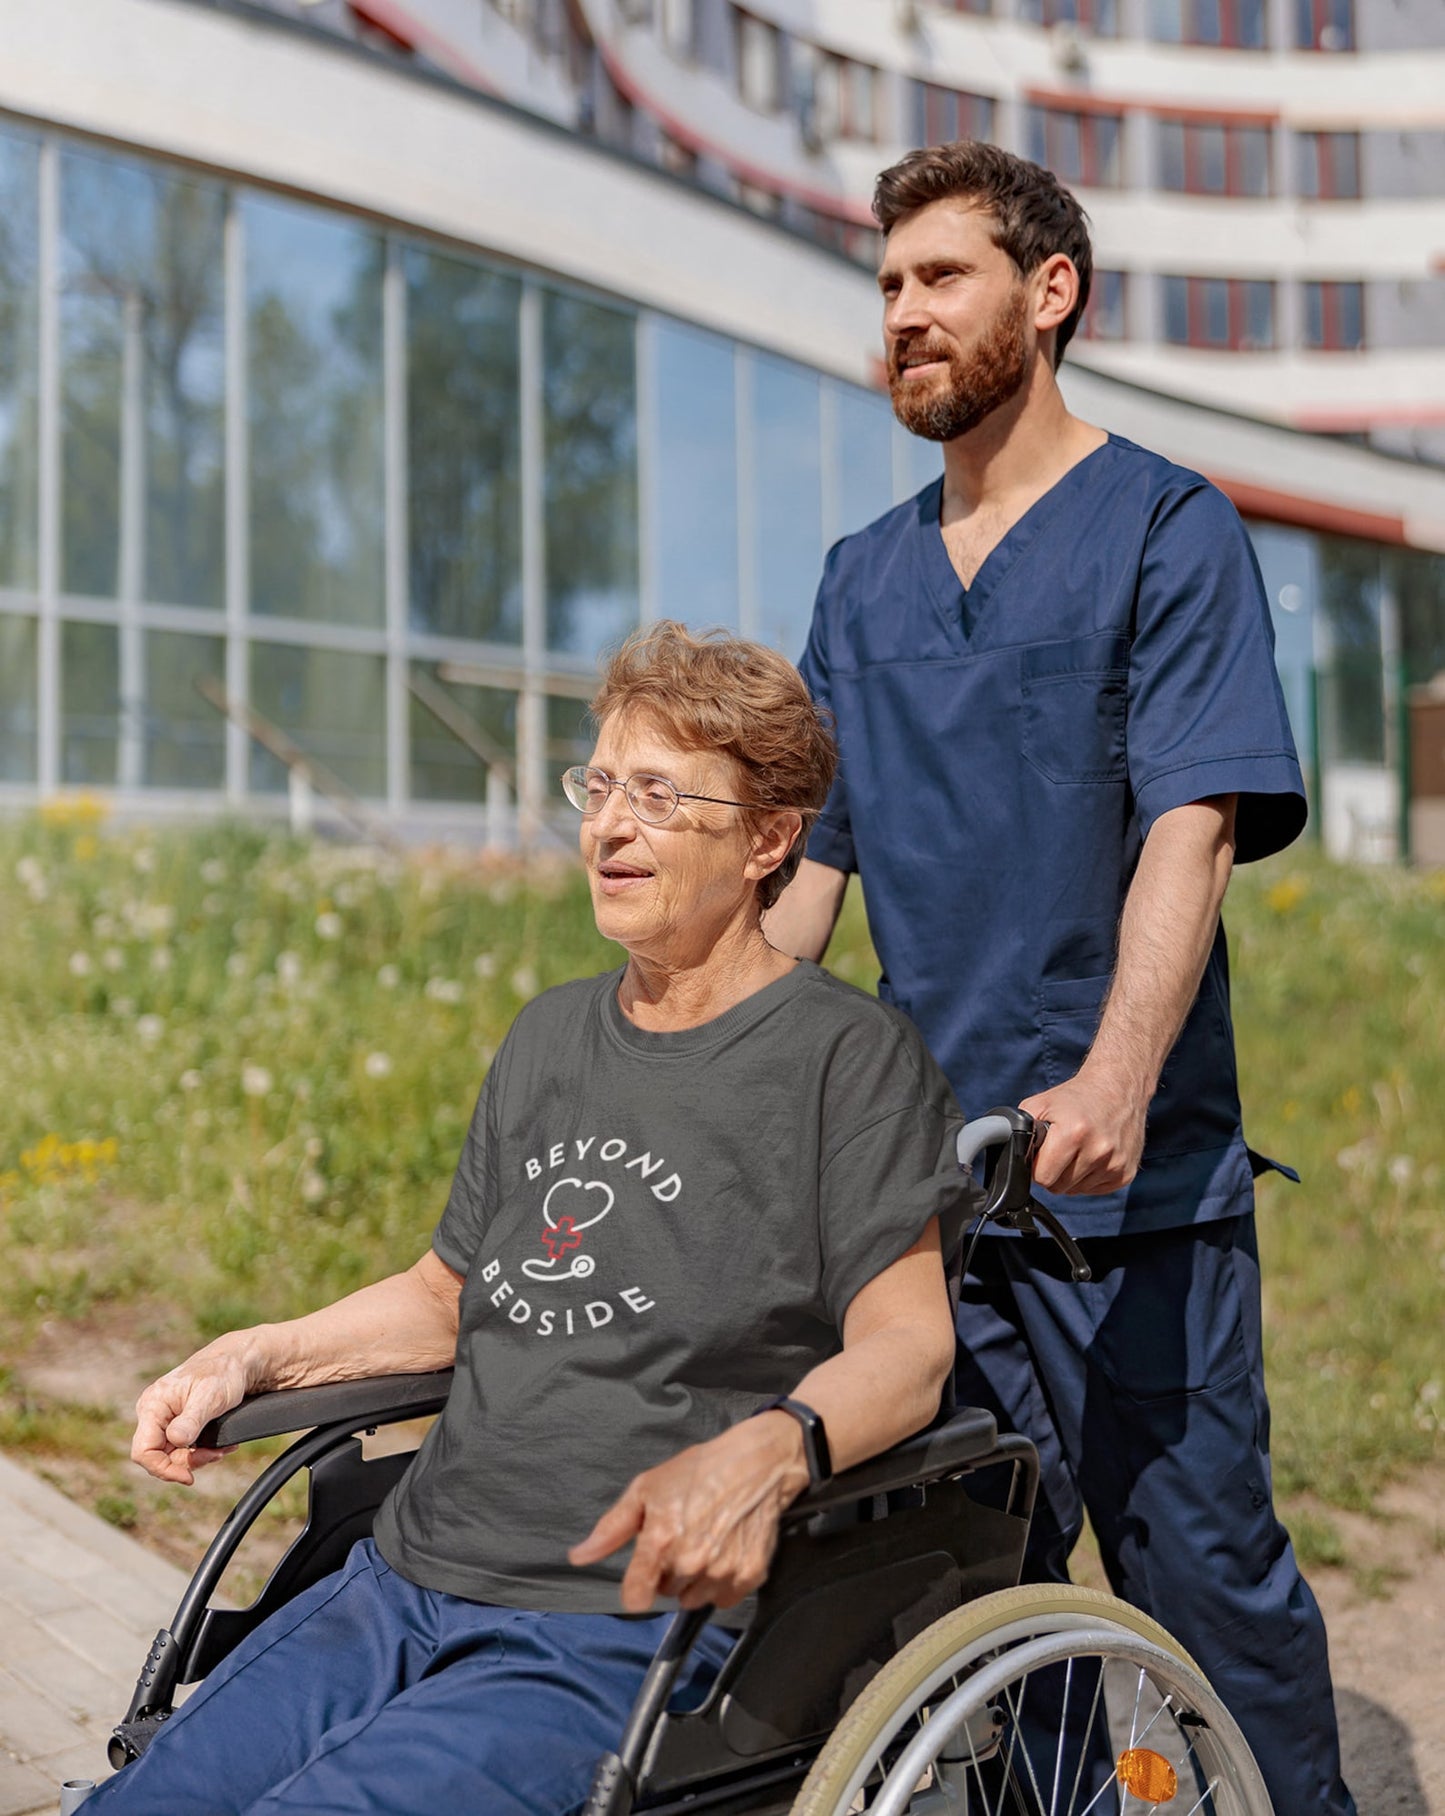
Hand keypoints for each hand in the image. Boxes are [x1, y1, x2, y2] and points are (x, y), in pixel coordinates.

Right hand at [131, 1344, 253, 1483]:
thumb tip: (176, 1440)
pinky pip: (181, 1447)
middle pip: (158, 1456)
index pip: (143, 1451)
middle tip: (216, 1454)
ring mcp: (163, 1418)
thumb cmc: (222, 1373)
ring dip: (198, 1457)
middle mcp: (153, 1413)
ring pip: (172, 1454)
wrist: (235, 1363)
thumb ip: (191, 1420)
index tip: (189, 1476)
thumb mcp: (210, 1396)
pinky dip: (200, 1450)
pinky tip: (219, 1445)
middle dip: (187, 1462)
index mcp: (153, 1405)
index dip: (162, 1469)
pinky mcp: (175, 1423)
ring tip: (222, 1449)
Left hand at [568, 1413, 809, 1611]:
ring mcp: (722, 1570)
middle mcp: (690, 1561)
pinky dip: (722, 1583)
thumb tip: (578, 1557)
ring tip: (705, 1544)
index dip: (636, 1587)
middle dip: (668, 1572)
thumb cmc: (697, 1471)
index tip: (643, 1575)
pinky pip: (724, 1599)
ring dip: (695, 1581)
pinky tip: (725, 1552)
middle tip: (682, 1537)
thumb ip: (611, 1529)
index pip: (636, 1597)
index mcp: (660, 1540)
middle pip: (666, 1593)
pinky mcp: (749, 1575)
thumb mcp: (646, 1488)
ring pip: (694, 1599)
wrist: (755, 1463)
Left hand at [1020, 1068, 1148, 1195]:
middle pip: (1059, 1188)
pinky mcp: (1126, 1173)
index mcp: (1073, 1133)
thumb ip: (1020, 1130)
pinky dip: (1089, 1177)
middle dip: (1054, 1172)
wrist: (1118, 1088)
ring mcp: (1115, 1164)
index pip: (1043, 1178)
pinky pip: (1095, 1190)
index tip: (1043, 1153)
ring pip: (1076, 1190)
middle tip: (1061, 1149)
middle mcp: (1098, 1151)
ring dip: (1072, 1175)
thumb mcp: (1040, 1104)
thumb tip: (1012, 1156)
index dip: (1038, 1166)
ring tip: (1079, 1149)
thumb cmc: (1076, 1098)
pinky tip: (1092, 1155)